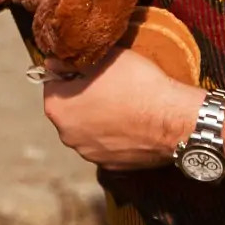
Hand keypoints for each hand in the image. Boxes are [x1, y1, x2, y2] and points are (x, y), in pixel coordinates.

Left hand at [42, 48, 203, 169]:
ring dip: (97, 118)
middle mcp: (68, 136)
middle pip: (68, 110)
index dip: (70, 74)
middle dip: (81, 98)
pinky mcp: (111, 166)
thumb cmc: (136, 83)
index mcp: (58, 109)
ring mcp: (90, 154)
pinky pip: (106, 145)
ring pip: (87, 129)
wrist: (172, 119)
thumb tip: (51, 64)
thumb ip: (72, 62)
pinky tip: (131, 123)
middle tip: (106, 84)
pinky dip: (113, 135)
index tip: (88, 70)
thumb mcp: (103, 59)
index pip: (52, 85)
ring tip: (122, 104)